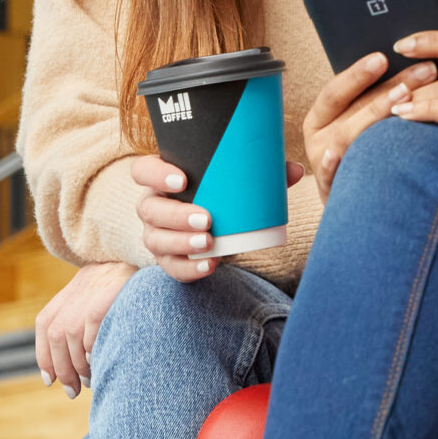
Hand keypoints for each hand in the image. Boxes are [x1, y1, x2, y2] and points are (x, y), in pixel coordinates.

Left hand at [34, 260, 133, 396]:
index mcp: (77, 286)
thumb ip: (93, 317)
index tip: (49, 380)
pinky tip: (98, 360)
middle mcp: (81, 285)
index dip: (44, 353)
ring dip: (76, 363)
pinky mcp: (112, 288)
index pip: (46, 322)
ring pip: (70, 331)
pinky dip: (92, 345)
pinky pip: (93, 322)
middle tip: (72, 390)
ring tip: (88, 381)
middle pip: (55, 331)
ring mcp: (96, 286)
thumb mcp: (111, 294)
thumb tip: (83, 360)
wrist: (158, 255)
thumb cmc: (141, 286)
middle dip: (60, 366)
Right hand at [130, 153, 308, 280]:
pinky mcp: (168, 259)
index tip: (182, 180)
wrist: (220, 228)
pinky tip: (208, 266)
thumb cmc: (223, 195)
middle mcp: (153, 205)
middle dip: (176, 214)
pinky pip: (170, 267)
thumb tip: (295, 170)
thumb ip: (264, 173)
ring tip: (209, 242)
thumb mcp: (238, 182)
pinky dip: (188, 268)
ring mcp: (157, 234)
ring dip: (181, 242)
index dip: (156, 174)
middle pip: (149, 208)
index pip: (143, 170)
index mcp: (163, 178)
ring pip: (155, 239)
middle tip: (206, 218)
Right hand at [303, 52, 437, 200]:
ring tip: (406, 97)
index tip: (383, 57)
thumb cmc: (362, 155)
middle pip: (352, 109)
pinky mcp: (330, 190)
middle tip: (423, 72)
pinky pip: (332, 175)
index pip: (337, 90)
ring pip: (347, 136)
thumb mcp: (358, 124)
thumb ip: (371, 99)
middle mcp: (319, 137)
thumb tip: (411, 66)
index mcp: (321, 117)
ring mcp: (323, 163)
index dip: (358, 74)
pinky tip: (339, 154)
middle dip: (387, 89)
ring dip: (377, 115)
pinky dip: (333, 164)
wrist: (354, 208)